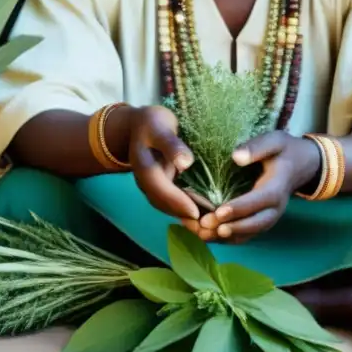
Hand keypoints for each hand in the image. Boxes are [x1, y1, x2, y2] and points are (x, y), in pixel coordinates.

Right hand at [126, 105, 200, 221]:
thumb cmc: (152, 123)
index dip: (178, 203)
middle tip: (210, 228)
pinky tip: (209, 216)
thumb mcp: (160, 127)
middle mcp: (149, 183)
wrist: (138, 125)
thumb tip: (185, 163)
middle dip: (187, 218)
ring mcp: (156, 187)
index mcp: (145, 170)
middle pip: (167, 206)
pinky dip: (190, 211)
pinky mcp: (164, 187)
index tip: (196, 213)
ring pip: (172, 208)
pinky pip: (176, 202)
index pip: (161, 191)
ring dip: (190, 219)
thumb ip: (171, 144)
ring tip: (213, 228)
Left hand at [199, 130, 320, 243]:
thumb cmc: (284, 150)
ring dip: (224, 237)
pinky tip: (205, 235)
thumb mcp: (275, 141)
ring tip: (200, 233)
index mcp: (277, 187)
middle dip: (230, 227)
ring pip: (248, 234)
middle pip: (254, 224)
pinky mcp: (261, 222)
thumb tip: (236, 157)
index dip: (239, 208)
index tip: (219, 212)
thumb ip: (258, 147)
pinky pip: (245, 235)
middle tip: (205, 225)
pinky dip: (226, 239)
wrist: (300, 165)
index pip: (259, 201)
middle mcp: (275, 208)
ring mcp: (268, 218)